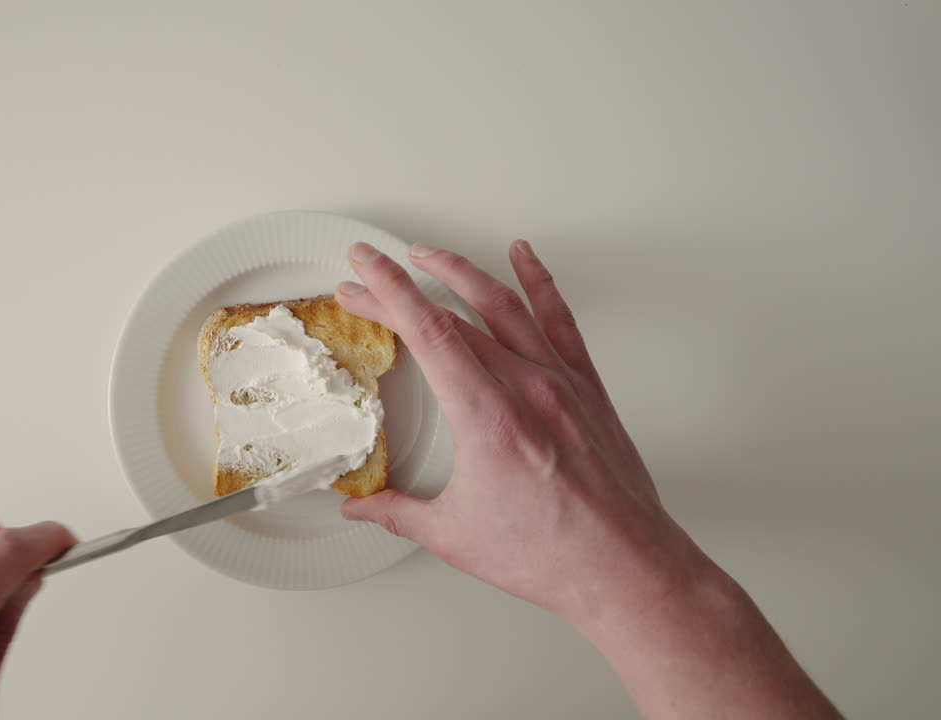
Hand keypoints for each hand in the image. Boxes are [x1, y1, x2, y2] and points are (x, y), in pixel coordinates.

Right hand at [336, 240, 840, 718]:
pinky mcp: (586, 387)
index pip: (427, 331)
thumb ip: (398, 513)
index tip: (363, 268)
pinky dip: (539, 282)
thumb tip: (361, 507)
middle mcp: (525, 387)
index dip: (387, 291)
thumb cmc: (553, 553)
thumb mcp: (455, 534)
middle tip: (370, 276)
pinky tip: (524, 258)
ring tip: (428, 254)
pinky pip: (560, 319)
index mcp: (487, 416)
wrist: (623, 566)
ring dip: (460, 270)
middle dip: (402, 287)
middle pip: (452, 315)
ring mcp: (559, 381)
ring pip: (504, 304)